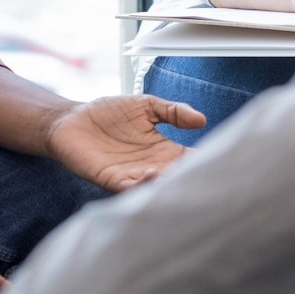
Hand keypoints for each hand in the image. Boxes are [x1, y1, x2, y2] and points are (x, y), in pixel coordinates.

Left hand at [46, 95, 202, 191]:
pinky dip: (140, 185)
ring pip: (155, 187)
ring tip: (179, 177)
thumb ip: (173, 111)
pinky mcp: (110, 179)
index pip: (188, 159)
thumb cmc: (108, 113)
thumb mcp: (146, 106)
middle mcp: (150, 166)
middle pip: (175, 177)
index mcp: (162, 150)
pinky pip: (128, 187)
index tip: (223, 161)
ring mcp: (131, 175)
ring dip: (167, 184)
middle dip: (190, 180)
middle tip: (209, 180)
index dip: (204, 161)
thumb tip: (202, 119)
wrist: (72, 120)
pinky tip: (151, 174)